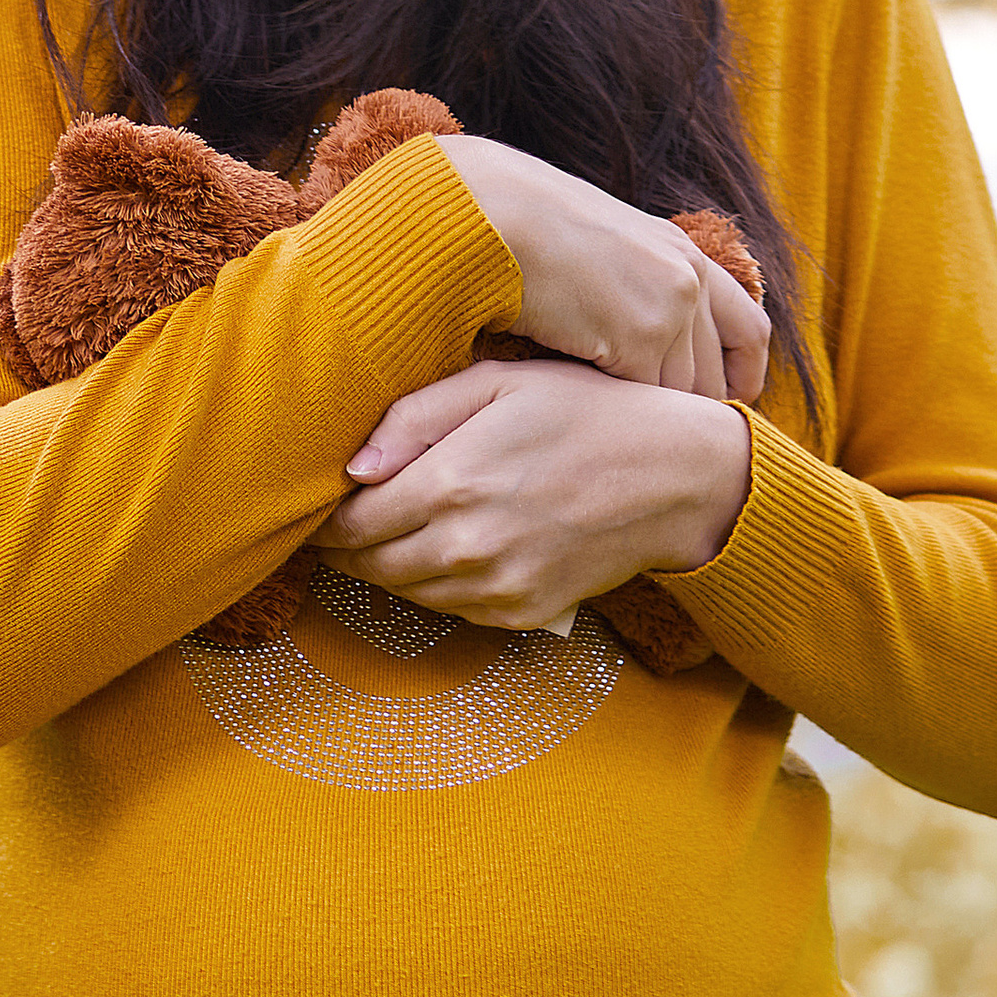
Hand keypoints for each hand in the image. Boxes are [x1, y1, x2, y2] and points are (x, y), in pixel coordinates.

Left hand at [323, 357, 752, 628]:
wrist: (677, 477)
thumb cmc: (586, 412)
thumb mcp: (500, 383)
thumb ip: (416, 418)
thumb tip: (351, 465)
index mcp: (451, 484)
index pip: (348, 521)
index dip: (324, 513)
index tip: (319, 497)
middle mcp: (466, 547)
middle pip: (365, 564)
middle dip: (343, 544)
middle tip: (340, 517)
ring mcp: (494, 588)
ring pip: (401, 591)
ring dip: (384, 564)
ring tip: (390, 526)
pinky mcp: (520, 613)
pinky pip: (447, 608)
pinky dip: (432, 583)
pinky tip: (446, 546)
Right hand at [433, 139, 768, 400]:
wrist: (491, 214)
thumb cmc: (523, 232)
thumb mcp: (602, 248)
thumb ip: (635, 285)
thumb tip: (635, 335)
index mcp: (684, 254)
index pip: (750, 330)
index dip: (743, 376)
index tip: (725, 404)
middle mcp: (689, 278)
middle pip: (715, 378)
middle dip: (686, 410)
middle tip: (652, 434)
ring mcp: (668, 308)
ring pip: (677, 396)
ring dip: (641, 414)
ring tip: (608, 426)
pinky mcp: (638, 338)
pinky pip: (640, 399)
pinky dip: (611, 411)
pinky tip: (581, 411)